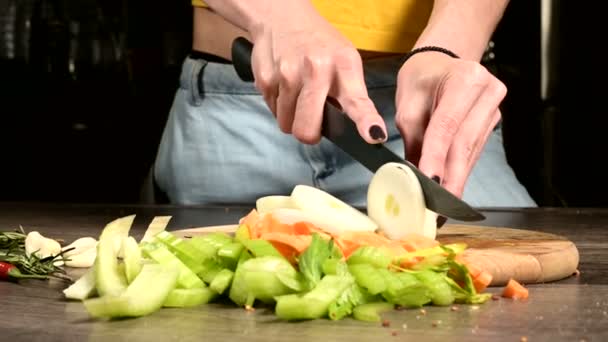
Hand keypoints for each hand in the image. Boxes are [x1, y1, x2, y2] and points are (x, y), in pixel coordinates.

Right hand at [248, 2, 386, 143]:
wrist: (281, 16)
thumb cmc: (319, 44)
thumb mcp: (344, 59)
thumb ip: (349, 92)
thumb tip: (349, 129)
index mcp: (344, 66)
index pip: (357, 101)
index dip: (366, 122)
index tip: (375, 136)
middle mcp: (316, 71)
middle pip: (307, 129)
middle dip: (309, 133)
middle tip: (312, 123)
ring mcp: (287, 75)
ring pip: (286, 124)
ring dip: (291, 117)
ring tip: (296, 94)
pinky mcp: (265, 79)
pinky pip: (272, 111)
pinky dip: (278, 105)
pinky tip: (284, 86)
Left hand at [395, 52, 505, 197]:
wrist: (439, 64)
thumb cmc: (421, 79)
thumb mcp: (407, 105)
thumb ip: (412, 139)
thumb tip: (413, 176)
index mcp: (465, 78)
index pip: (447, 125)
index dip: (437, 156)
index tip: (429, 181)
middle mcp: (487, 91)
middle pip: (464, 143)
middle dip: (450, 177)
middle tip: (438, 205)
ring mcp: (493, 109)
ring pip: (470, 152)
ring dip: (455, 179)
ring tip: (441, 203)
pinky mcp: (491, 123)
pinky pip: (473, 152)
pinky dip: (459, 171)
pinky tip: (450, 187)